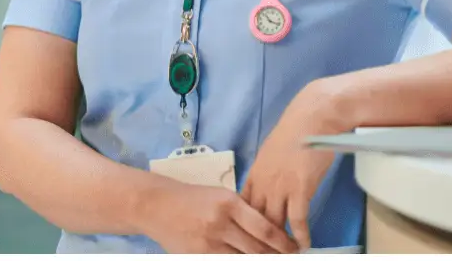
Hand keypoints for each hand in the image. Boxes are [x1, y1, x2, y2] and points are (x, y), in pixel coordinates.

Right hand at [143, 179, 296, 253]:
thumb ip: (246, 212)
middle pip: (256, 249)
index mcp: (230, 204)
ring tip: (272, 259)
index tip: (294, 249)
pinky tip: (246, 260)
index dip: (283, 244)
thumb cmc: (195, 198)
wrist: (157, 205)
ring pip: (241, 260)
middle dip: (276, 257)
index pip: (265, 229)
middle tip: (288, 258)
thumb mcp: (224, 196)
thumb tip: (272, 231)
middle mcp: (220, 223)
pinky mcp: (195, 256)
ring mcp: (206, 243)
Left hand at [241, 79, 348, 250]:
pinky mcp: (300, 190)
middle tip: (263, 251)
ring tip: (284, 253)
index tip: (247, 235)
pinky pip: (298, 220)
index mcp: (255, 174)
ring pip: (274, 225)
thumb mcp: (271, 151)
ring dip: (279, 242)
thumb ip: (266, 171)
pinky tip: (304, 244)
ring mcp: (280, 188)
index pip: (242, 207)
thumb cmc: (296, 130)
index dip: (244, 224)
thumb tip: (267, 183)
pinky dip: (300, 235)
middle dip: (258, 239)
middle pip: (255, 220)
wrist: (313, 118)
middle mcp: (263, 184)